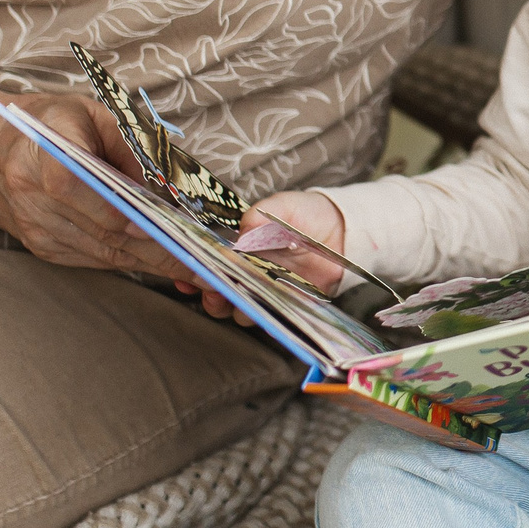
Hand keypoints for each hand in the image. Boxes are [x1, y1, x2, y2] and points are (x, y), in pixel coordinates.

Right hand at [0, 92, 184, 277]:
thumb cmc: (47, 122)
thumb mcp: (91, 113)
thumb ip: (131, 146)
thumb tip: (171, 187)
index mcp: (44, 157)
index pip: (85, 192)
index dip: (127, 213)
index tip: (168, 228)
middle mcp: (34, 201)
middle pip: (105, 232)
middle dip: (160, 250)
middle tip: (207, 262)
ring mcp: (38, 231)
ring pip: (105, 253)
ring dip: (154, 263)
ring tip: (199, 267)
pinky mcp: (44, 249)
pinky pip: (96, 259)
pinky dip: (133, 260)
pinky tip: (167, 261)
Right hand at [187, 190, 349, 318]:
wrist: (342, 230)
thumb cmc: (306, 214)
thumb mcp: (282, 207)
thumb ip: (262, 215)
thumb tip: (246, 230)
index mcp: (239, 250)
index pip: (207, 266)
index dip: (192, 273)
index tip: (186, 277)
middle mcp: (248, 274)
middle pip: (219, 294)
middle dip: (212, 295)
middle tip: (216, 291)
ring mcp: (267, 291)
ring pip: (242, 311)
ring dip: (239, 308)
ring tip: (244, 298)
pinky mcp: (289, 304)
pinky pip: (274, 320)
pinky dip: (269, 320)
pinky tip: (269, 313)